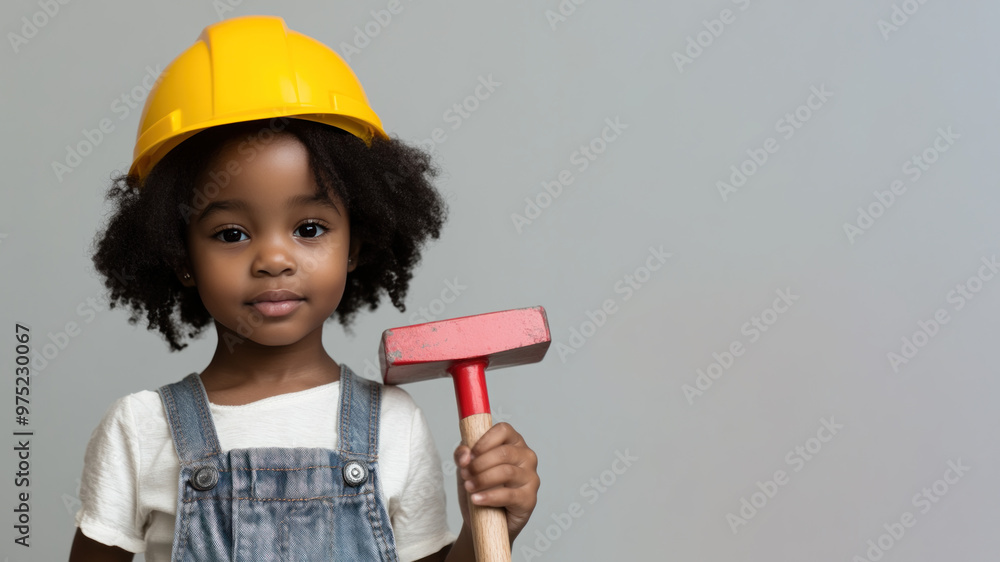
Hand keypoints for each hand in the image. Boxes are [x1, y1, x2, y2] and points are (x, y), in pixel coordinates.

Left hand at [453, 422, 539, 542]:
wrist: (484, 520)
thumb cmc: (479, 487)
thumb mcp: (466, 467)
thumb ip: (462, 455)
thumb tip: (465, 454)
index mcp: (513, 442)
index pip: (503, 430)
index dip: (484, 441)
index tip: (470, 454)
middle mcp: (526, 457)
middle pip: (503, 453)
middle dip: (479, 464)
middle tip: (465, 474)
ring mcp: (531, 478)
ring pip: (506, 472)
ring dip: (482, 480)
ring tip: (469, 487)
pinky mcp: (529, 499)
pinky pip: (509, 495)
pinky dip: (489, 497)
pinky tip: (477, 499)